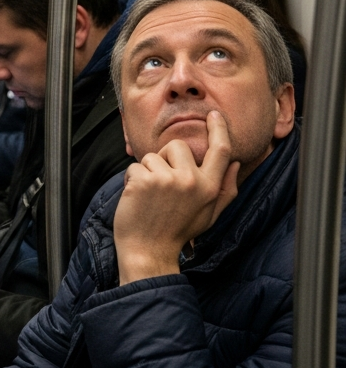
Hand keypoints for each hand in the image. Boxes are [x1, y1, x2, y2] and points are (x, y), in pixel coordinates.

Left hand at [114, 111, 240, 284]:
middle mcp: (191, 181)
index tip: (214, 115)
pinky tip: (136, 198)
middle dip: (165, 158)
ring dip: (146, 172)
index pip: (220, 151)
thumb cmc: (178, 232)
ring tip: (149, 195)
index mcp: (210, 188)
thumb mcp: (209, 214)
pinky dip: (131, 180)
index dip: (219, 129)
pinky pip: (134, 167)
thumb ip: (225, 189)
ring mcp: (167, 180)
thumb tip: (236, 163)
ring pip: (152, 156)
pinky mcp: (144, 181)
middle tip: (161, 184)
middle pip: (178, 145)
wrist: (148, 251)